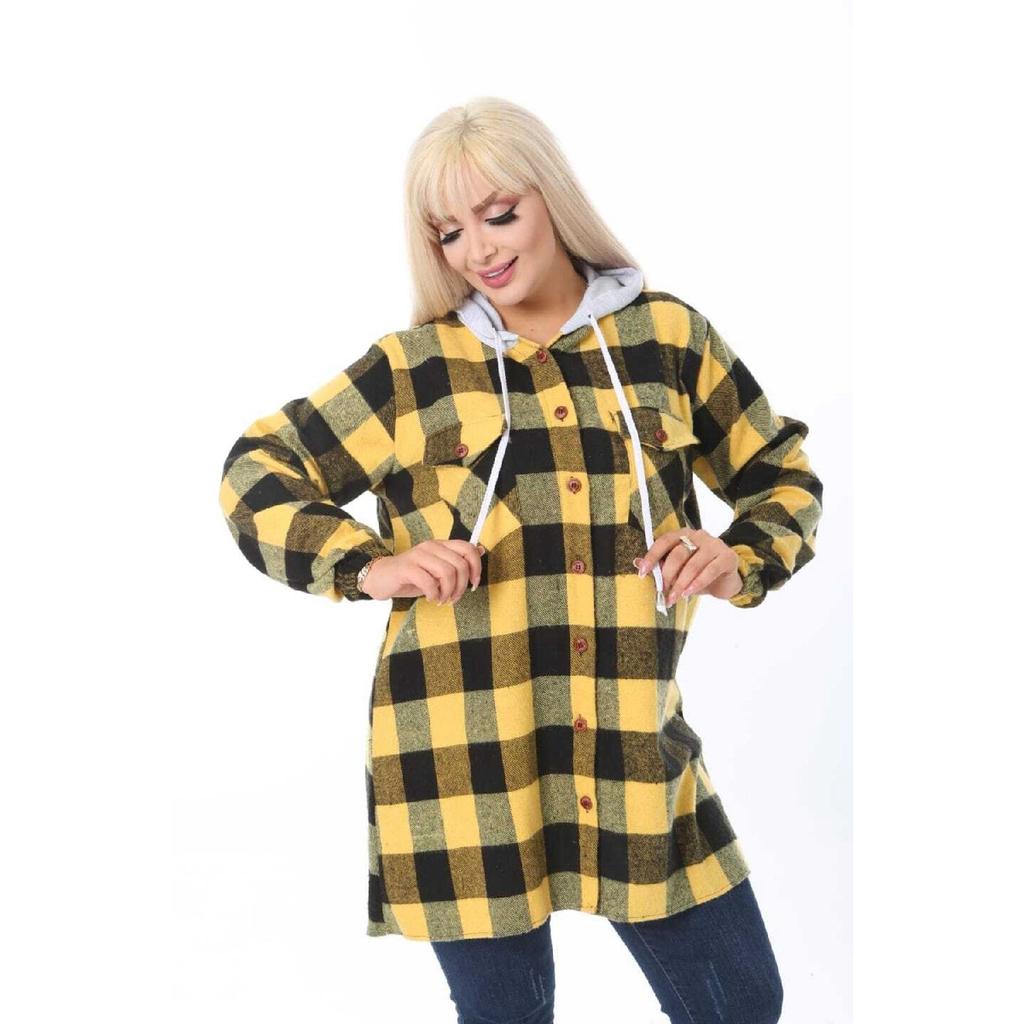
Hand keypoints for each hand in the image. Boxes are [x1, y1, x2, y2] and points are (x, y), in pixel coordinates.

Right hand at [361, 540, 486, 603]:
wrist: (380, 578)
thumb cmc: (411, 576)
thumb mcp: (437, 570)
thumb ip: (457, 561)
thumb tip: (481, 550)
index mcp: (440, 545)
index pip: (468, 548)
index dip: (476, 567)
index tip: (473, 585)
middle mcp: (431, 546)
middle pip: (460, 564)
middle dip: (461, 587)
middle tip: (453, 598)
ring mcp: (418, 555)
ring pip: (447, 573)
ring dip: (448, 592)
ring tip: (441, 600)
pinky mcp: (406, 568)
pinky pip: (429, 581)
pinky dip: (433, 594)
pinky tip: (430, 598)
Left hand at [633, 528, 742, 606]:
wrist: (727, 581)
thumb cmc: (698, 574)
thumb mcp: (679, 570)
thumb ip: (661, 565)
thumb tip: (637, 563)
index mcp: (684, 534)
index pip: (665, 541)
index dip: (652, 556)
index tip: (642, 572)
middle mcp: (699, 535)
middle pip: (678, 553)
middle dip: (668, 575)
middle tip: (662, 592)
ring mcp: (715, 545)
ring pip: (693, 564)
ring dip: (680, 584)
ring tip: (673, 598)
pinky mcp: (728, 557)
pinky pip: (710, 570)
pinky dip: (697, 583)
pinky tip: (688, 593)